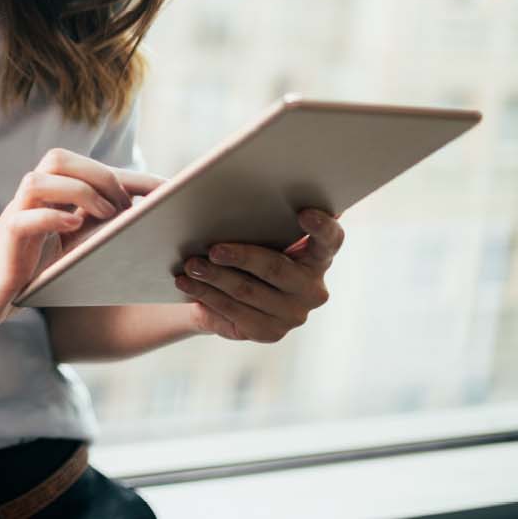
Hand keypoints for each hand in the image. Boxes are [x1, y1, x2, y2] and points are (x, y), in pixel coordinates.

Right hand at [0, 149, 163, 340]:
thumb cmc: (24, 276)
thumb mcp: (66, 252)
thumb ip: (93, 234)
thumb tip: (145, 229)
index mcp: (48, 199)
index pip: (89, 169)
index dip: (131, 176)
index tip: (169, 190)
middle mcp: (30, 201)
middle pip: (59, 158)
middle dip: (100, 176)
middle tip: (125, 209)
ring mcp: (14, 218)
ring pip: (39, 179)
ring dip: (78, 192)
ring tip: (104, 216)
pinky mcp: (4, 243)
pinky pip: (25, 218)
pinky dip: (53, 218)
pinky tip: (74, 229)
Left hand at [174, 208, 343, 342]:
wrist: (227, 293)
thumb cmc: (246, 248)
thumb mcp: (255, 231)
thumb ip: (258, 214)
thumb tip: (215, 187)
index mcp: (318, 255)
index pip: (330, 239)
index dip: (321, 226)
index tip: (303, 213)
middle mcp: (312, 287)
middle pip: (276, 268)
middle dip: (241, 257)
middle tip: (213, 249)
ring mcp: (294, 313)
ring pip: (247, 291)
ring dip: (214, 277)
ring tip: (190, 265)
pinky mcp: (270, 332)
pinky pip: (233, 312)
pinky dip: (206, 295)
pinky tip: (187, 284)